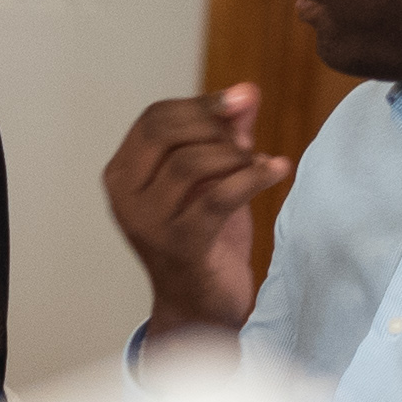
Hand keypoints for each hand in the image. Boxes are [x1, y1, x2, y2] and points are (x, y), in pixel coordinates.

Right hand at [103, 84, 288, 337]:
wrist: (201, 308)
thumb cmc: (204, 238)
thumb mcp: (213, 178)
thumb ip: (225, 134)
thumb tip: (246, 92)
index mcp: (122, 175)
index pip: (154, 117)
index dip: (200, 104)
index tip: (239, 103)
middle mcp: (125, 198)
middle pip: (167, 132)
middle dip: (215, 124)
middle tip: (247, 139)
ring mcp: (148, 224)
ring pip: (192, 162)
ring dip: (235, 157)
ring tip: (258, 166)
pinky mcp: (180, 245)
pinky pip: (217, 197)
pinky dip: (253, 177)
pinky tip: (278, 169)